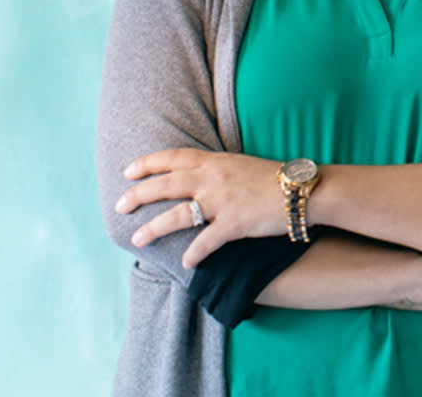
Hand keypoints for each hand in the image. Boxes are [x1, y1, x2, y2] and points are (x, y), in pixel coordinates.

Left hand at [114, 148, 283, 268]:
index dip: (147, 164)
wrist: (302, 190)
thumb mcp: (240, 164)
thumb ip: (216, 168)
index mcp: (215, 161)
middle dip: (138, 195)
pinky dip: (193, 253)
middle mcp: (213, 178)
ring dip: (154, 229)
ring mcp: (222, 201)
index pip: (173, 158)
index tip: (128, 172)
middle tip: (119, 205)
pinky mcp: (234, 224)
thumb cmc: (274, 178)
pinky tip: (185, 263)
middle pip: (165, 185)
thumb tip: (195, 176)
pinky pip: (206, 241)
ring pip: (177, 215)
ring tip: (137, 239)